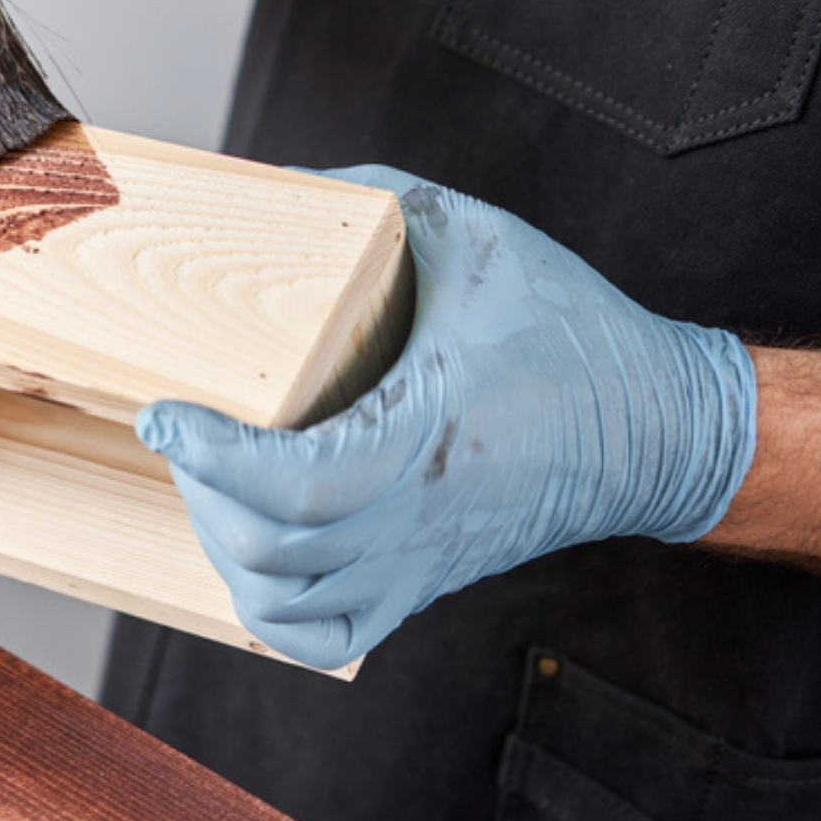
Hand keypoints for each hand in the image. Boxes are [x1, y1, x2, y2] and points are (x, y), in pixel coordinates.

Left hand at [136, 166, 758, 670]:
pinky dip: (267, 608)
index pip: (295, 483)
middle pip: (275, 551)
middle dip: (201, 493)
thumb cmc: (572, 329)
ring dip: (225, 549)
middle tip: (180, 432)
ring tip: (209, 484)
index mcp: (430, 433)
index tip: (163, 412)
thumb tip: (273, 187)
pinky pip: (323, 634)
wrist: (658, 425)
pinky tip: (250, 551)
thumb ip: (369, 200)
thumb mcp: (476, 233)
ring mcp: (417, 561)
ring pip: (286, 602)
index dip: (210, 458)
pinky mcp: (420, 582)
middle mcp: (419, 515)